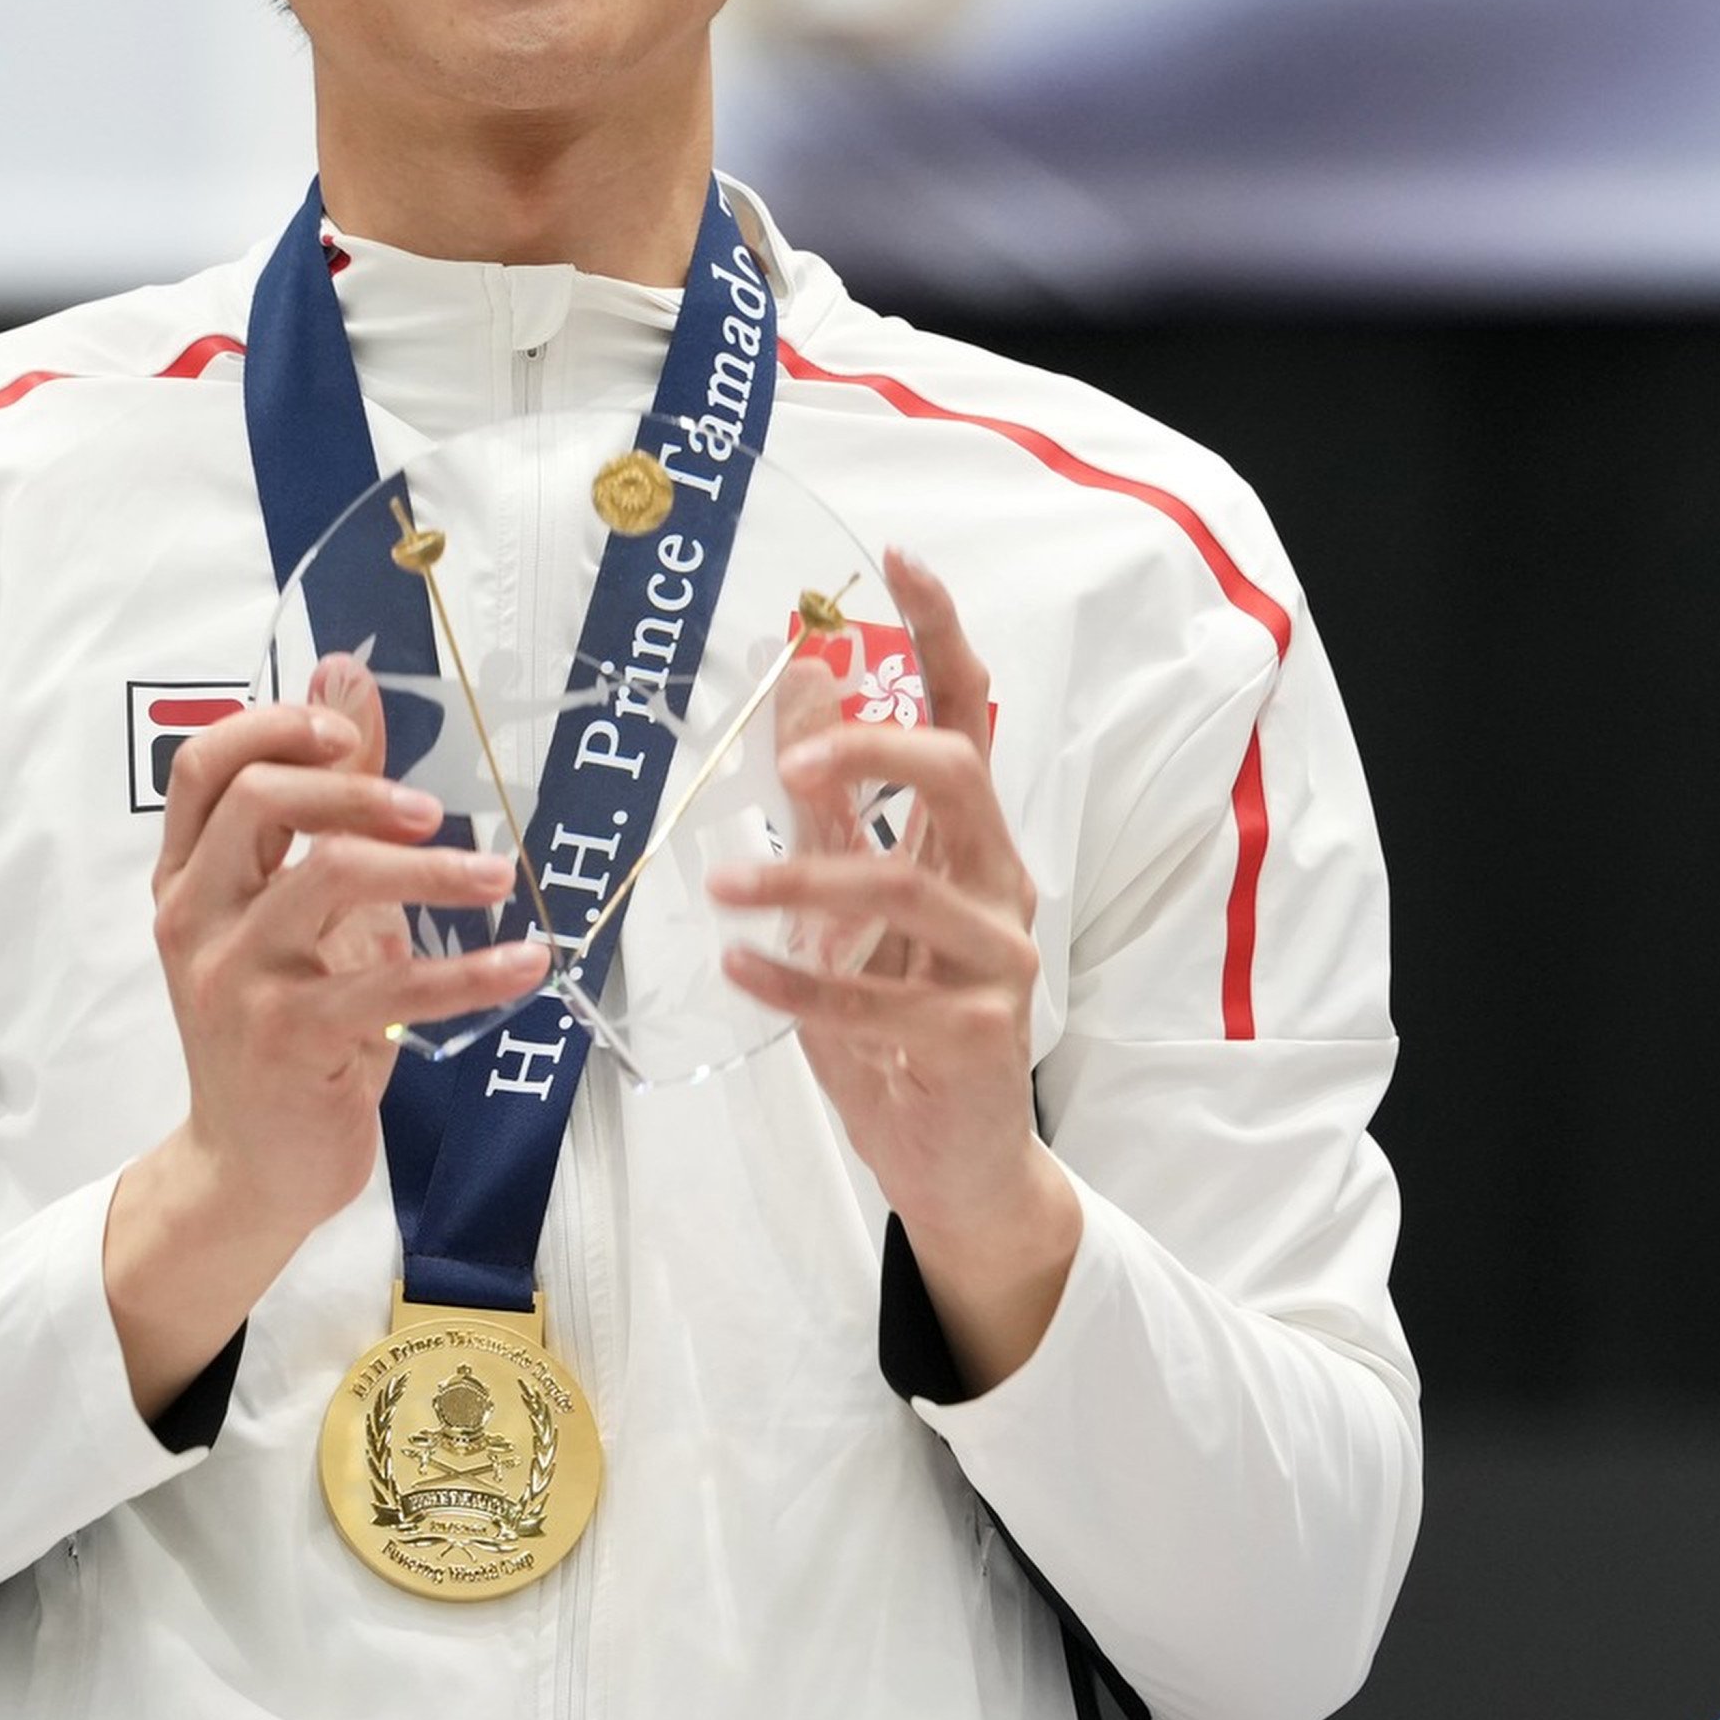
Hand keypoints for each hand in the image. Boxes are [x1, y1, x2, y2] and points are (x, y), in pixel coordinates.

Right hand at [103, 658, 550, 1415]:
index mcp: (186, 880)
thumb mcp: (296, 906)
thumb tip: (345, 675)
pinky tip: (524, 962)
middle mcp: (195, 920)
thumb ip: (324, 799)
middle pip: (260, 803)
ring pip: (329, 878)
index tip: (348, 730)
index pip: (205, 767)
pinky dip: (471, 971)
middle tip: (433, 810)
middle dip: (357, 788)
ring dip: (430, 871)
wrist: (250, 1167)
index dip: (276, 728)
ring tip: (494, 879)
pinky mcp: (289, 1040)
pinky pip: (390, 986)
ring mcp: (234, 980)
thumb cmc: (282, 1027)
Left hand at [710, 551, 1080, 1389]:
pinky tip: (739, 969)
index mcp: (972, 838)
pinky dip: (798, 978)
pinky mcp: (978, 1032)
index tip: (898, 561)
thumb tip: (811, 680)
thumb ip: (833, 801)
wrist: (950, 1157)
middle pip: (959, 771)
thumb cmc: (898, 1020)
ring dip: (800, 879)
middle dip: (873, 750)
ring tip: (719, 890)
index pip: (971, 712)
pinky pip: (877, 992)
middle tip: (789, 769)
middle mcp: (1000, 882)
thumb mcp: (848, 901)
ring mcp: (1000, 958)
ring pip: (908, 881)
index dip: (941, 633)